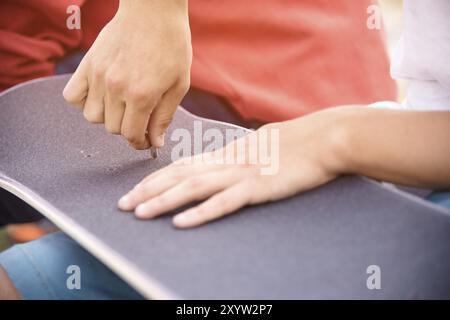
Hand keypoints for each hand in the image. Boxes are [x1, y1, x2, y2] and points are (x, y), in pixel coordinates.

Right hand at [63, 0, 190, 148]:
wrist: (153, 12)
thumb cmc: (172, 46)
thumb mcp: (179, 85)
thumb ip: (164, 116)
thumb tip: (155, 142)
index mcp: (141, 95)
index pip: (131, 135)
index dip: (139, 143)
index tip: (145, 141)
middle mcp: (116, 89)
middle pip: (113, 129)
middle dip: (128, 129)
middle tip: (139, 119)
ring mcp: (98, 76)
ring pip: (92, 117)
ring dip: (107, 118)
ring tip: (121, 105)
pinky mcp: (87, 65)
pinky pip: (72, 97)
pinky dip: (83, 102)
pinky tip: (100, 96)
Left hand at [118, 108, 348, 227]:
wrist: (323, 138)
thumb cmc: (294, 143)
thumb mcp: (258, 146)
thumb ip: (236, 156)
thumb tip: (219, 163)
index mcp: (227, 153)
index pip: (183, 166)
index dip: (156, 178)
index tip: (135, 189)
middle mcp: (227, 162)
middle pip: (179, 176)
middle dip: (148, 190)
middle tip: (123, 205)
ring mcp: (241, 174)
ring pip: (193, 188)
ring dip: (163, 201)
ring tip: (139, 213)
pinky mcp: (258, 188)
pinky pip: (224, 203)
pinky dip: (200, 213)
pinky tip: (181, 222)